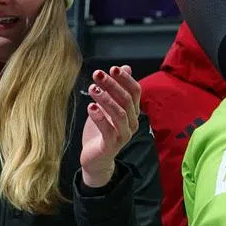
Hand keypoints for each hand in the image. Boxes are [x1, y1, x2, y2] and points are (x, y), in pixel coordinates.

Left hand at [80, 65, 141, 188]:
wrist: (95, 158)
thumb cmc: (101, 131)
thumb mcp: (107, 107)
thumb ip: (116, 89)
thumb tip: (125, 67)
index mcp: (133, 112)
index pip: (135, 92)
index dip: (125, 79)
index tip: (112, 68)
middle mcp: (132, 123)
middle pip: (126, 100)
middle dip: (112, 85)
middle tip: (97, 74)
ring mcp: (124, 134)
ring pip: (120, 113)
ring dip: (106, 99)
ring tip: (92, 89)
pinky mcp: (112, 145)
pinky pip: (108, 130)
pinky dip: (100, 118)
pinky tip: (90, 107)